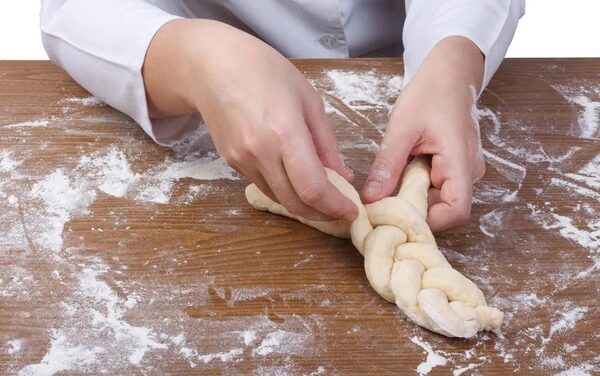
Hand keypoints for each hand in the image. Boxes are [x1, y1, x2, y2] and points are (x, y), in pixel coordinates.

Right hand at [144, 19, 356, 220]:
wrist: (212, 67)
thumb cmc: (264, 71)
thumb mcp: (308, 99)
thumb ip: (326, 142)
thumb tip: (343, 175)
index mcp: (285, 133)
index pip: (313, 188)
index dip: (335, 207)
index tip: (352, 211)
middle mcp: (260, 153)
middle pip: (295, 203)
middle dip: (322, 214)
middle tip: (340, 211)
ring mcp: (242, 161)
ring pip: (278, 199)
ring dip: (303, 206)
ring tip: (323, 198)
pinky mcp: (232, 163)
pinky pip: (264, 186)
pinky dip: (284, 191)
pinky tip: (296, 181)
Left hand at [362, 36, 485, 231]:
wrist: (449, 74)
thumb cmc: (430, 93)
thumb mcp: (402, 128)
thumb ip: (388, 165)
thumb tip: (371, 198)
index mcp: (460, 160)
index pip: (456, 210)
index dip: (429, 221)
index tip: (397, 215)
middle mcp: (469, 171)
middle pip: (444, 208)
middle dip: (414, 208)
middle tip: (383, 199)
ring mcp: (464, 170)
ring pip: (439, 199)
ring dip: (413, 196)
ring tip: (391, 180)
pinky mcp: (455, 167)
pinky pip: (437, 187)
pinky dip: (417, 186)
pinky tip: (402, 172)